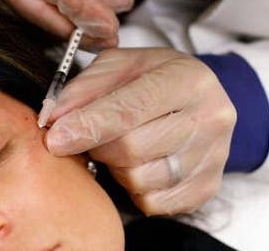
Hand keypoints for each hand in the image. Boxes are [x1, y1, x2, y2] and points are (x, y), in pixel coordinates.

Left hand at [45, 48, 235, 214]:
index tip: (55, 138)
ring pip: (140, 179)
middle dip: (99, 146)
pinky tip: (140, 164)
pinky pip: (152, 203)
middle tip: (94, 135)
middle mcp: (210, 118)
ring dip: (116, 168)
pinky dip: (134, 188)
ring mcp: (214, 157)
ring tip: (122, 146)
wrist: (199, 99)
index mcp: (189, 79)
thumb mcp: (121, 66)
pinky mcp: (207, 187)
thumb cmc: (155, 78)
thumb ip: (85, 88)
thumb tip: (54, 119)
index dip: (87, 126)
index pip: (130, 109)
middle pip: (132, 149)